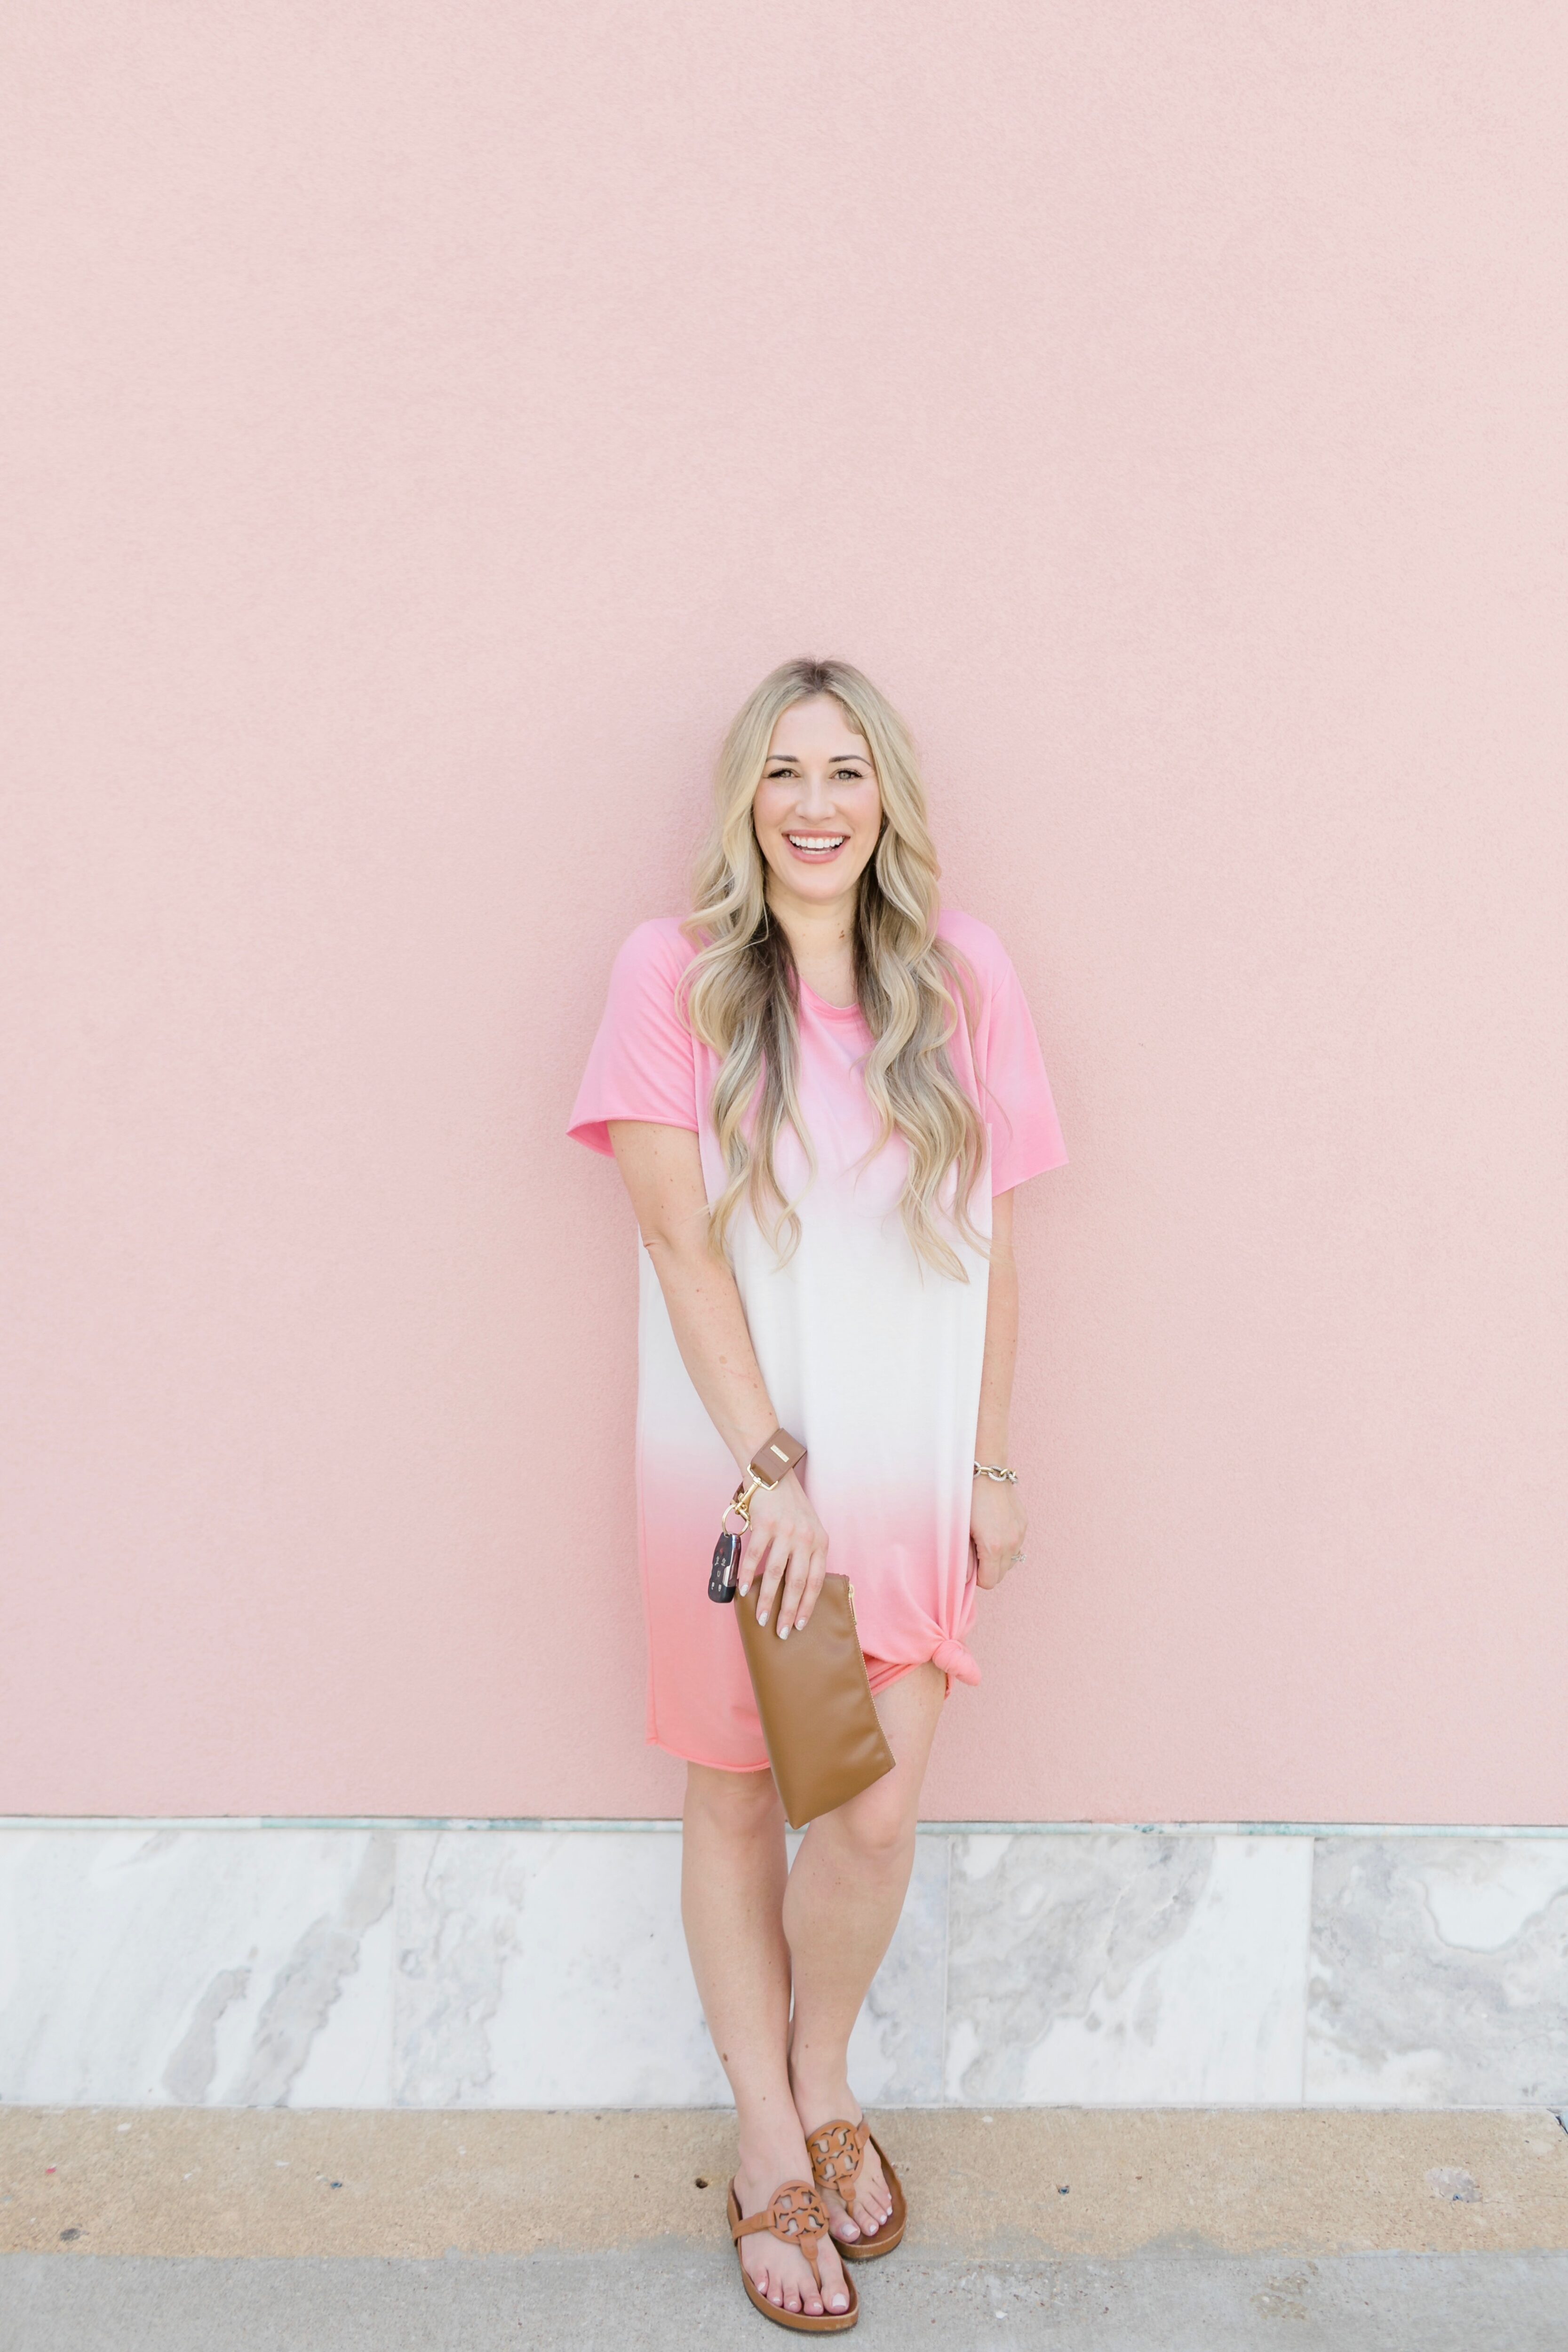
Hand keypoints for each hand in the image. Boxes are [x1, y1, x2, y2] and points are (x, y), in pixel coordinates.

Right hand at [738, 1469, 829, 1639]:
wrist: (773, 1475)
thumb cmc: (791, 1506)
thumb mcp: (809, 1529)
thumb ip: (806, 1555)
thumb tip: (796, 1591)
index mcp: (819, 1542)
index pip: (816, 1581)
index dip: (808, 1605)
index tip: (800, 1625)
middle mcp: (805, 1538)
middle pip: (797, 1582)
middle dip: (789, 1610)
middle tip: (782, 1632)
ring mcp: (785, 1531)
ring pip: (775, 1573)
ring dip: (767, 1599)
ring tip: (761, 1618)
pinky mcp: (765, 1524)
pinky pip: (755, 1556)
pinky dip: (747, 1575)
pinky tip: (743, 1590)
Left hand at [969, 1471, 1026, 1590]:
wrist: (986, 1472)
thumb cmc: (967, 1499)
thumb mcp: (959, 1530)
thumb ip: (963, 1558)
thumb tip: (966, 1578)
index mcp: (993, 1547)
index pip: (989, 1582)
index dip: (977, 1578)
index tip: (969, 1564)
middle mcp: (1011, 1543)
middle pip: (1001, 1574)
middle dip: (988, 1569)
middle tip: (974, 1552)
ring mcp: (1020, 1533)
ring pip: (1011, 1561)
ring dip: (998, 1558)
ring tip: (984, 1540)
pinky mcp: (1023, 1524)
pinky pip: (1016, 1545)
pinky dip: (1006, 1545)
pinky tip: (994, 1530)